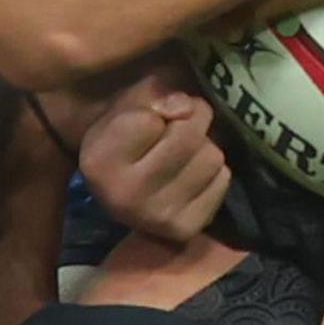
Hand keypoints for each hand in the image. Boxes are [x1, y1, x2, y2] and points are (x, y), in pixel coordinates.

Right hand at [78, 74, 232, 245]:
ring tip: (185, 152)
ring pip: (212, 157)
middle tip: (182, 123)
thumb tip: (186, 107)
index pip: (148, 120)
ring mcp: (157, 217)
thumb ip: (153, 95)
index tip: (151, 117)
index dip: (156, 109)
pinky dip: (213, 171)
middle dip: (192, 119)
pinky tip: (191, 174)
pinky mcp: (185, 229)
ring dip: (204, 146)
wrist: (121, 191)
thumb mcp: (124, 106)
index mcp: (100, 162)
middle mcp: (125, 196)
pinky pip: (223, 179)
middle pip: (188, 136)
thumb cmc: (123, 137)